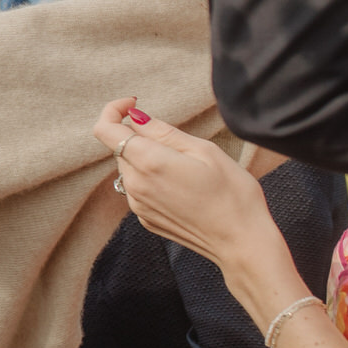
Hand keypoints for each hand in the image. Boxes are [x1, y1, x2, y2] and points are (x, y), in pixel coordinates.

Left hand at [92, 98, 288, 276]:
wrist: (242, 243)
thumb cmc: (233, 194)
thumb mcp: (204, 151)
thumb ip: (164, 132)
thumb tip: (136, 117)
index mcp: (148, 161)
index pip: (105, 129)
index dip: (114, 110)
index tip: (134, 104)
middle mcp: (135, 184)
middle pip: (120, 147)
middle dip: (140, 137)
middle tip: (179, 144)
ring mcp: (137, 205)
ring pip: (129, 168)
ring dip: (146, 159)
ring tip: (186, 169)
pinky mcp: (144, 219)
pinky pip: (138, 189)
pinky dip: (151, 179)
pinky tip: (182, 187)